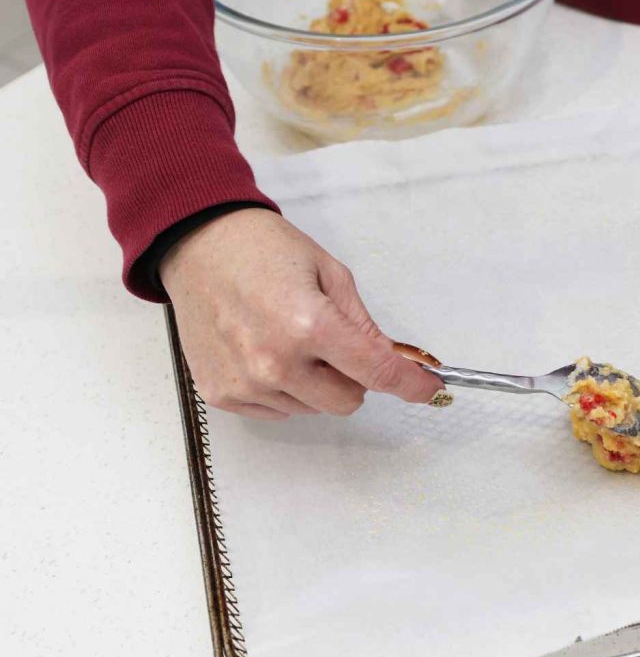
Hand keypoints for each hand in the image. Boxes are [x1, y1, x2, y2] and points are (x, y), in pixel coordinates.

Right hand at [159, 208, 444, 419]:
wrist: (196, 245)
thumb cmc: (261, 250)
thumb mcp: (329, 273)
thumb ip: (363, 325)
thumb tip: (393, 361)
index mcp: (309, 325)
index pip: (376, 373)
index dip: (410, 384)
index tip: (427, 390)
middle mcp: (275, 362)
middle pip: (346, 402)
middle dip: (353, 378)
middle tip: (334, 343)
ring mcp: (246, 382)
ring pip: (311, 408)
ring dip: (314, 383)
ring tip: (288, 338)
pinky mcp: (222, 393)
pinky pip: (277, 410)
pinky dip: (283, 389)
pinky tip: (265, 351)